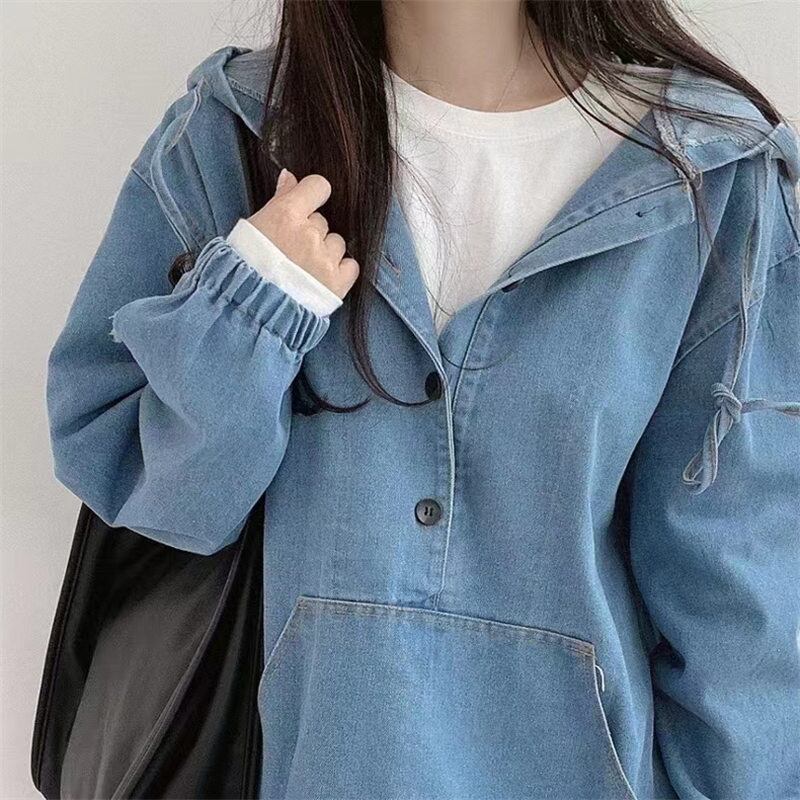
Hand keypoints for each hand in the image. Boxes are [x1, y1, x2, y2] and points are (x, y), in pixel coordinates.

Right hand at [246, 168, 359, 299]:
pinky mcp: (337, 283)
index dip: (313, 195)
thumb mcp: (253, 228)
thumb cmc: (245, 268)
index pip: (318, 187)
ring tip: (304, 269)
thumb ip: (278, 201)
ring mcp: (325, 259)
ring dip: (325, 252)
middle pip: (322, 221)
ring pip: (336, 243)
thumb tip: (291, 177)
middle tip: (292, 252)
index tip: (307, 206)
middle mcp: (310, 234)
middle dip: (310, 233)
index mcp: (286, 215)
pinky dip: (340, 270)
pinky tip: (323, 278)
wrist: (251, 309)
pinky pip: (351, 266)